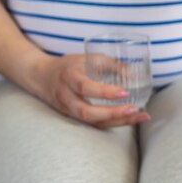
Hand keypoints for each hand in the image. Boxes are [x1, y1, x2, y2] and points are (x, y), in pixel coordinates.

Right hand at [31, 54, 150, 128]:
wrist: (41, 77)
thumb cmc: (68, 66)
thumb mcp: (87, 58)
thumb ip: (110, 64)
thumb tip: (134, 73)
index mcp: (69, 77)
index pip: (85, 88)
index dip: (105, 92)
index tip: (125, 92)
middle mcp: (67, 97)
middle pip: (88, 112)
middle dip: (113, 113)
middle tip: (134, 109)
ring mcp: (69, 110)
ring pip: (93, 122)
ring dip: (118, 121)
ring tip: (140, 116)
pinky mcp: (74, 118)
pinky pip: (94, 124)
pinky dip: (114, 123)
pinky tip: (130, 119)